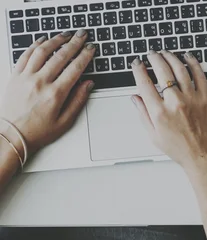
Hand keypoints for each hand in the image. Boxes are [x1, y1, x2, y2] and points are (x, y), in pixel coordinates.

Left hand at [0, 30, 94, 154]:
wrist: (11, 135)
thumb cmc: (37, 131)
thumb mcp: (65, 121)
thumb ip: (78, 100)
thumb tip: (88, 84)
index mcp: (55, 94)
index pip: (75, 68)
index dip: (85, 55)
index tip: (91, 48)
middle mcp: (40, 82)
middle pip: (60, 56)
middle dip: (74, 42)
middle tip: (82, 34)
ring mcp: (26, 77)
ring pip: (42, 51)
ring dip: (55, 39)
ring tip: (65, 34)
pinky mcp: (15, 76)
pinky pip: (25, 55)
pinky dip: (35, 45)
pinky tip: (43, 40)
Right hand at [131, 50, 206, 173]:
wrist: (203, 157)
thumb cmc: (180, 150)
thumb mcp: (154, 136)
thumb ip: (143, 114)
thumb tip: (135, 98)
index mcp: (159, 112)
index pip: (144, 82)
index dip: (138, 69)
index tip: (137, 63)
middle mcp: (175, 103)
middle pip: (162, 71)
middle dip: (154, 58)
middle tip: (151, 54)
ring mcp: (192, 99)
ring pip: (180, 69)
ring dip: (171, 57)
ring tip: (166, 53)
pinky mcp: (206, 99)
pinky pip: (199, 75)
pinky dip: (193, 63)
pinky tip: (188, 57)